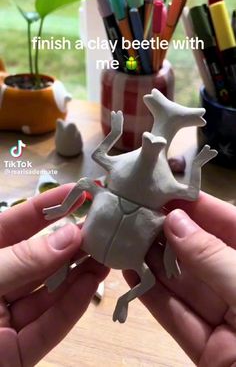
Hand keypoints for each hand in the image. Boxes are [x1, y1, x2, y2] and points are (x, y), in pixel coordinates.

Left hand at [0, 184, 107, 365]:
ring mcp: (6, 319)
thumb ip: (24, 259)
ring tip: (106, 253)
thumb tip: (70, 236)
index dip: (49, 206)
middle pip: (40, 258)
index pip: (18, 223)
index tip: (81, 193)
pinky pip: (50, 326)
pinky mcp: (18, 352)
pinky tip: (92, 282)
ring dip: (79, 273)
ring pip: (49, 291)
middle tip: (103, 228)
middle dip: (72, 242)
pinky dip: (73, 305)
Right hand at [124, 192, 235, 365]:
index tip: (163, 190)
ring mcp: (229, 321)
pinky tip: (131, 274)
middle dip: (169, 233)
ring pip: (186, 284)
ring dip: (154, 262)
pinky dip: (153, 297)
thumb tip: (176, 222)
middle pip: (202, 253)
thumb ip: (214, 258)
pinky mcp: (210, 351)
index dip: (197, 206)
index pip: (230, 225)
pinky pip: (178, 318)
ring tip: (125, 237)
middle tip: (135, 212)